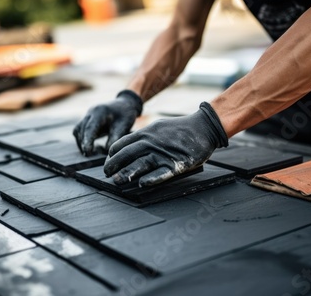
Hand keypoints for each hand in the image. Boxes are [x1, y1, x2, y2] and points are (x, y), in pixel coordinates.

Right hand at [73, 90, 142, 155]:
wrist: (124, 104)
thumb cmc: (125, 115)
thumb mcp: (123, 126)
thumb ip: (115, 137)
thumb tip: (106, 151)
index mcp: (100, 111)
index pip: (90, 127)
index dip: (88, 140)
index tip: (88, 151)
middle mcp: (91, 112)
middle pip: (82, 129)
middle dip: (84, 142)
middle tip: (88, 155)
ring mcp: (87, 115)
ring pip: (78, 130)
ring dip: (82, 141)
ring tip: (88, 153)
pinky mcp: (87, 120)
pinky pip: (80, 130)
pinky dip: (83, 139)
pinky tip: (89, 148)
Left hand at [104, 102, 227, 186]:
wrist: (204, 127)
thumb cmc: (180, 129)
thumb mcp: (157, 127)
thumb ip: (142, 137)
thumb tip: (126, 147)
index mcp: (146, 133)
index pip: (121, 144)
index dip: (111, 155)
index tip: (108, 162)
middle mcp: (152, 142)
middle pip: (127, 154)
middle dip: (113, 165)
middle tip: (106, 174)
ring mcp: (163, 153)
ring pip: (141, 164)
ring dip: (127, 173)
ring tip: (117, 181)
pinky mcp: (176, 163)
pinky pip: (162, 172)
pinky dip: (152, 178)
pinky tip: (142, 184)